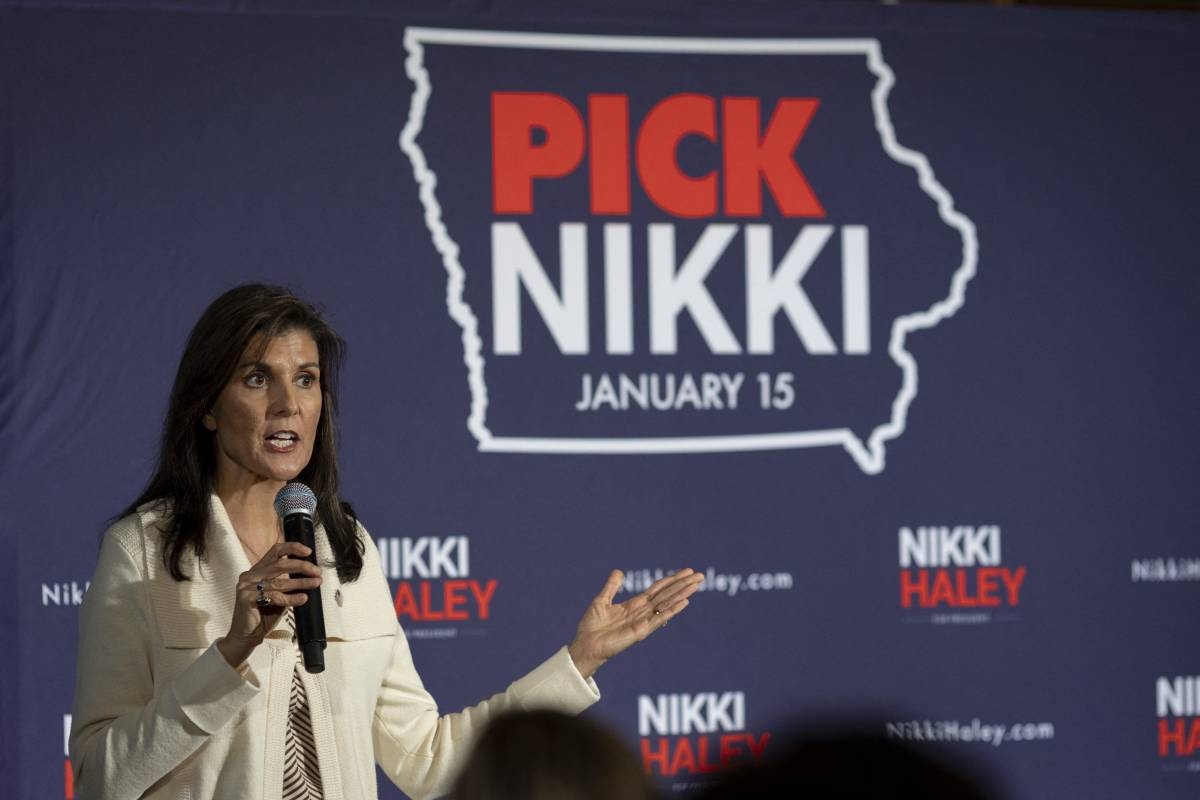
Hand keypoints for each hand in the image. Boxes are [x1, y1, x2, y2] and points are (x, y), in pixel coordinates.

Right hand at [217, 541, 321, 667]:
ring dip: (301, 582)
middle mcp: (250, 575)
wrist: (247, 636)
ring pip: (279, 582)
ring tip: (315, 583)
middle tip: (317, 572)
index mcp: (258, 570)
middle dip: (302, 566)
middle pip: (280, 564)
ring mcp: (246, 586)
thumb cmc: (264, 614)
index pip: (275, 551)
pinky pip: (274, 597)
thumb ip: (288, 583)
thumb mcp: (279, 594)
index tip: (309, 552)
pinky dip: (291, 598)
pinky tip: (303, 598)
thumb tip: (312, 574)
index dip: (292, 548)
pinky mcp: (246, 599)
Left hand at [568, 568, 703, 678]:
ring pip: (667, 603)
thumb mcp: (602, 600)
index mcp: (634, 604)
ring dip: (682, 594)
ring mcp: (644, 621)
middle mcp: (642, 612)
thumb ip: (612, 587)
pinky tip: (685, 602)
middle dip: (682, 584)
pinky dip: (672, 609)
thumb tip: (619, 571)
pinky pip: (660, 618)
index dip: (671, 580)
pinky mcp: (641, 631)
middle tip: (699, 575)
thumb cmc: (592, 627)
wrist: (585, 645)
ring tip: (696, 584)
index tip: (686, 572)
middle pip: (667, 594)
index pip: (658, 589)